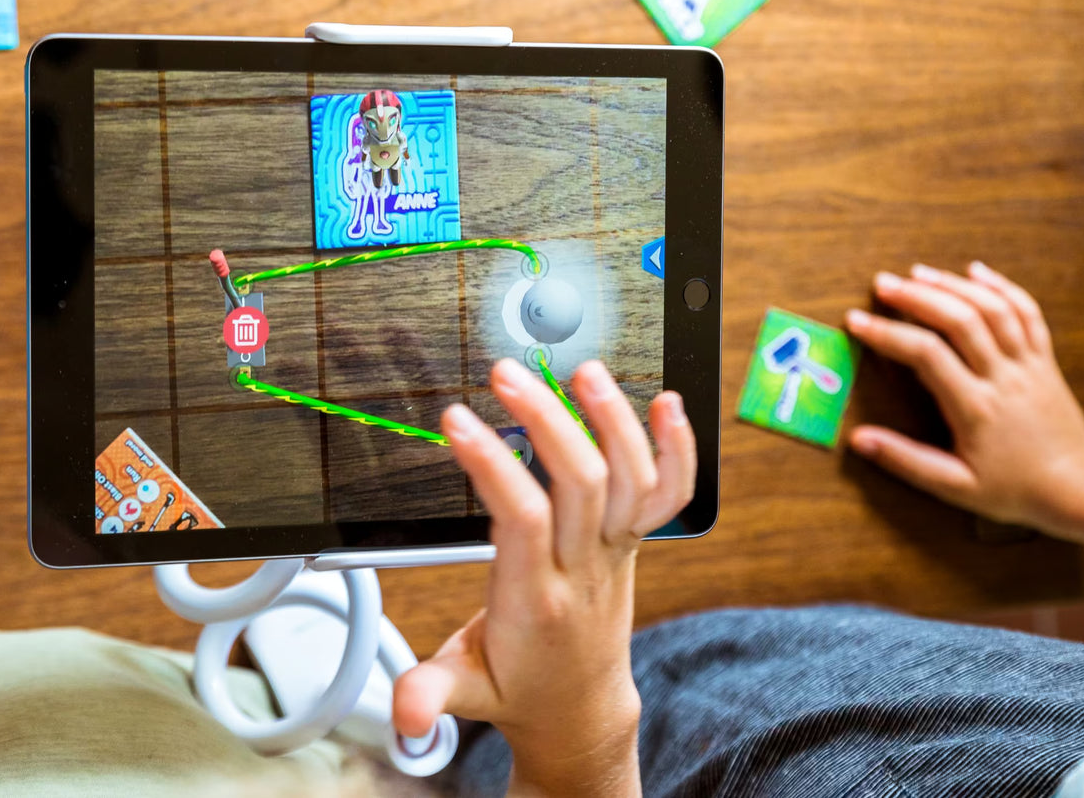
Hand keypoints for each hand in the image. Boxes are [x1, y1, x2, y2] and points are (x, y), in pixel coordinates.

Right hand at [392, 359, 696, 797]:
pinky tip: (667, 405)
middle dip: (548, 421)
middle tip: (508, 374)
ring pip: (631, 480)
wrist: (580, 711)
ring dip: (613, 421)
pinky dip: (677, 450)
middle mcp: (582, 569)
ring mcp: (614, 553)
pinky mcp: (630, 543)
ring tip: (584, 370)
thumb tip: (407, 713)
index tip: (457, 420)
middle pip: (581, 484)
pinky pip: (667, 495)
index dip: (492, 465)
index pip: (521, 519)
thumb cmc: (517, 688)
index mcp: (533, 599)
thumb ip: (430, 693)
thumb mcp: (466, 689)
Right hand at [846, 261, 1083, 550]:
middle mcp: (1004, 378)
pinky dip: (1002, 287)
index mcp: (976, 408)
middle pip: (960, 320)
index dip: (887, 334)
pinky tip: (976, 271)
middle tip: (882, 283)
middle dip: (917, 296)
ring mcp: (1028, 365)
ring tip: (918, 273)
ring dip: (953, 285)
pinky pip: (1027, 313)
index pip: (926, 356)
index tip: (855, 322)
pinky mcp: (1045, 360)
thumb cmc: (1015, 491)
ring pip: (993, 309)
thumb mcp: (955, 487)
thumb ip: (906, 461)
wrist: (1078, 490)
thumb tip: (859, 440)